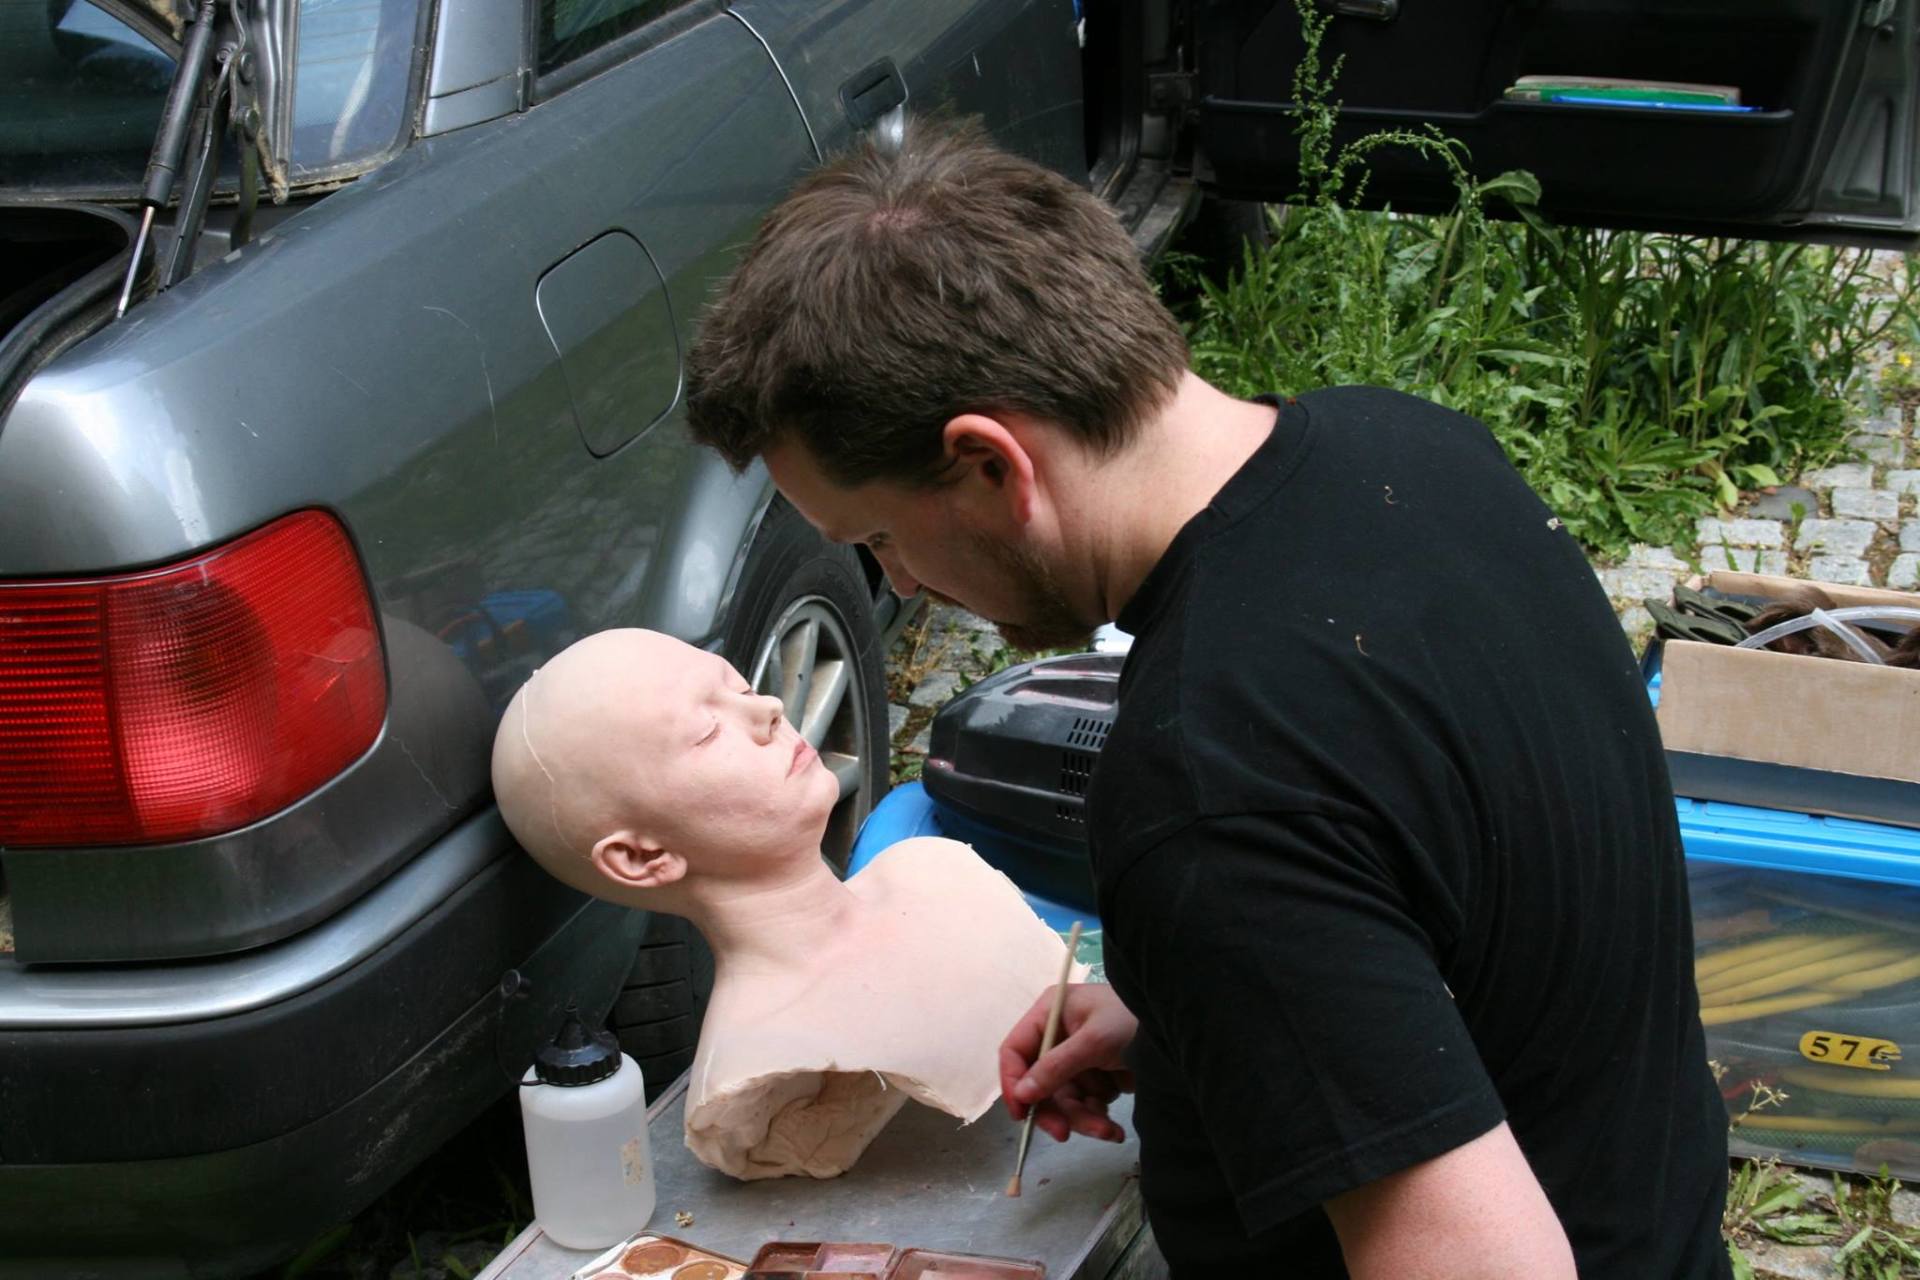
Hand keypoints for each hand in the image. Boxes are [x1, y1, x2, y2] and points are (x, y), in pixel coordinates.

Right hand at [998, 983, 1138, 1143]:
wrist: (1178, 1033)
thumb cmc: (1132, 1020)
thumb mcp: (1093, 1041)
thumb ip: (1055, 1067)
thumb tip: (1020, 1095)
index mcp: (1049, 1014)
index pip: (1015, 1050)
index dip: (1013, 1082)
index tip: (1020, 1114)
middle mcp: (1058, 1036)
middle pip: (1039, 1084)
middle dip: (1055, 1110)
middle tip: (1064, 1134)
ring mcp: (1077, 1059)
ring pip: (1063, 1101)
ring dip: (1083, 1120)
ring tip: (1108, 1131)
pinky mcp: (1096, 1077)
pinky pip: (1084, 1107)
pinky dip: (1097, 1119)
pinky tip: (1114, 1127)